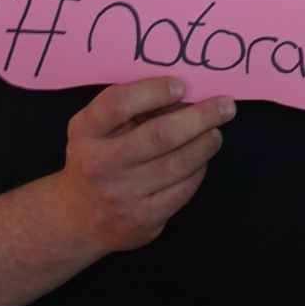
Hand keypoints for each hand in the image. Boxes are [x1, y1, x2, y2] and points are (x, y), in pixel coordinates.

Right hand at [52, 78, 233, 253]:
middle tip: (226, 106)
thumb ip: (131, 107)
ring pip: (178, 164)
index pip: (118, 105)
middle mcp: (99, 164)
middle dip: (200, 117)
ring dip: (206, 144)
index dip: (153, 92)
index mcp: (86, 133)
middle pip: (160, 135)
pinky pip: (183, 189)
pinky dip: (198, 170)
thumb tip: (186, 93)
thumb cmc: (98, 158)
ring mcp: (120, 195)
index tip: (181, 86)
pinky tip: (201, 160)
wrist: (78, 218)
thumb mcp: (97, 128)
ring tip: (215, 133)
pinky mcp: (142, 219)